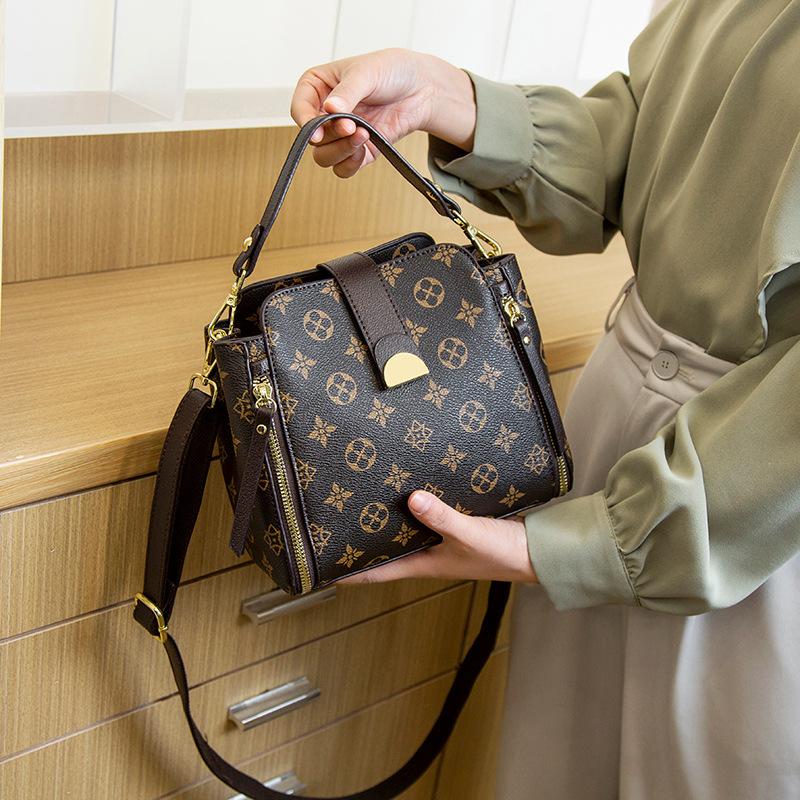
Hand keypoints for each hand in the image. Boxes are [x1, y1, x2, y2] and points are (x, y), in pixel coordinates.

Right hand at [290, 48, 475, 177]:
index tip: (318, 130)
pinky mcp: (357, 150)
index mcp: (317, 87)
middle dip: (331, 135)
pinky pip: (343, 168)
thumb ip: (346, 93)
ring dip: (341, 151)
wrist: (420, 88)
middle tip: (351, 126)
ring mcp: (340, 133)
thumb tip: (330, 109)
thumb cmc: (391, 70)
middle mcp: (324, 112)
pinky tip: (365, 147)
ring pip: (325, 157)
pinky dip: (351, 163)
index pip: (300, 110)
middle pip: (313, 138)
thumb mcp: (365, 73)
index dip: (307, 123)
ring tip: (363, 135)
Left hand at [339, 490, 537, 584]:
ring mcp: (441, 540)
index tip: (321, 568)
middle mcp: (427, 553)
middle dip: (362, 540)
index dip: (348, 573)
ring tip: (364, 497)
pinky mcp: (456, 525)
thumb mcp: (468, 535)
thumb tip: (411, 498)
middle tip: (335, 521)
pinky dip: (416, 506)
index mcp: (424, 564)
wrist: (536, 550)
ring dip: (388, 520)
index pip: (376, 573)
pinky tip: (410, 487)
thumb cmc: (502, 553)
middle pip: (386, 549)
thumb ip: (441, 517)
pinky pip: (427, 516)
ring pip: (405, 531)